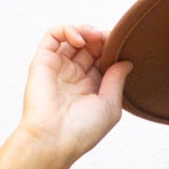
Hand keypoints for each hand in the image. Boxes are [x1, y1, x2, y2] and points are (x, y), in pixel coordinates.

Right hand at [14, 28, 130, 168]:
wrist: (54, 139)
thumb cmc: (83, 130)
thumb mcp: (110, 106)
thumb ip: (117, 80)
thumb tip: (126, 61)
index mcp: (91, 88)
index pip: (103, 59)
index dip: (113, 49)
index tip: (123, 46)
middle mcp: (74, 76)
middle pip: (90, 46)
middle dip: (102, 39)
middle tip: (110, 39)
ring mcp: (58, 67)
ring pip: (72, 37)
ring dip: (86, 30)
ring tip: (95, 37)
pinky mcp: (42, 61)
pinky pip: (53, 35)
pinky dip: (67, 29)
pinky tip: (80, 39)